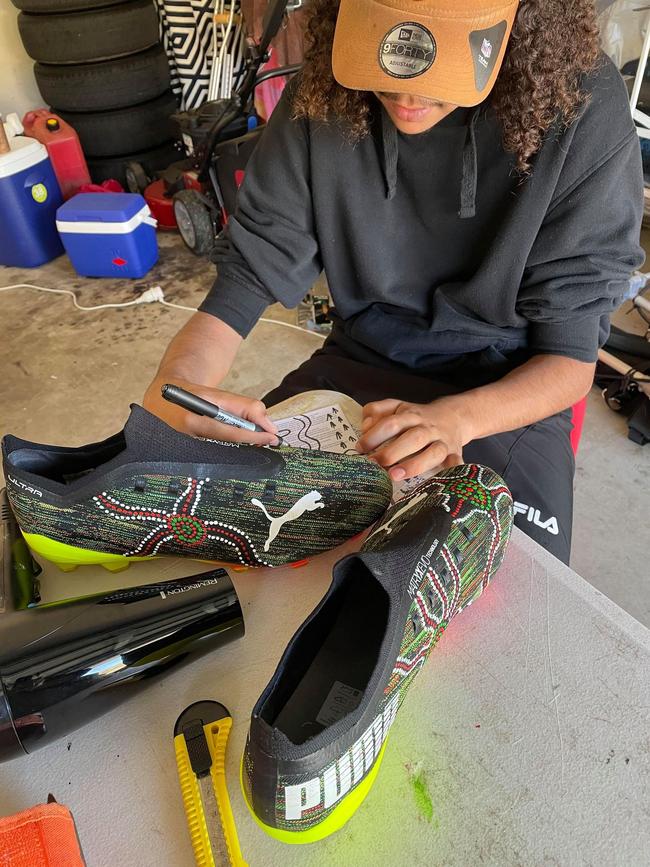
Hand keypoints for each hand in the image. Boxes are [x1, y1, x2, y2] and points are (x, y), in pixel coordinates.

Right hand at [143, 374, 279, 445]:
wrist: (161, 399)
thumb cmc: (191, 396)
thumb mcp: (218, 394)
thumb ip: (246, 407)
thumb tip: (270, 427)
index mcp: (191, 421)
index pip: (229, 433)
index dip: (253, 436)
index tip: (272, 438)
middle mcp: (184, 440)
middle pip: (226, 448)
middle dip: (248, 446)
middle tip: (266, 443)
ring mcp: (183, 453)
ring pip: (220, 456)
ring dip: (239, 450)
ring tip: (253, 443)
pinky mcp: (185, 460)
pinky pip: (212, 458)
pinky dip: (227, 452)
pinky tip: (236, 448)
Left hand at [356, 398, 467, 480]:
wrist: (454, 416)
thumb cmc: (418, 417)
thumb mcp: (397, 407)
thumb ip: (377, 410)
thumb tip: (365, 426)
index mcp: (410, 415)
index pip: (391, 423)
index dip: (374, 436)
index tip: (361, 448)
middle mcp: (427, 428)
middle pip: (412, 438)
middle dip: (392, 452)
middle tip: (374, 464)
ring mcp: (442, 441)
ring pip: (433, 452)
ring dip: (414, 465)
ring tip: (395, 475)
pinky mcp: (454, 453)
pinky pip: (456, 462)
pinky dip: (453, 470)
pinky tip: (444, 478)